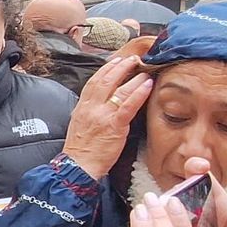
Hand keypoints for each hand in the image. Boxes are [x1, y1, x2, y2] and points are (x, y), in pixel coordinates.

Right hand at [61, 56, 153, 179]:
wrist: (78, 166)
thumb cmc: (80, 149)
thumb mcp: (79, 123)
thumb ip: (89, 111)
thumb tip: (100, 103)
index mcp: (83, 106)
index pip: (94, 80)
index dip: (107, 68)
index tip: (117, 60)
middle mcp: (92, 107)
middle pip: (107, 79)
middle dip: (121, 66)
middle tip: (133, 59)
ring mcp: (103, 115)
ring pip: (120, 90)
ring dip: (134, 77)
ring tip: (145, 70)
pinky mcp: (114, 125)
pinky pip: (128, 106)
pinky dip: (139, 93)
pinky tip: (147, 85)